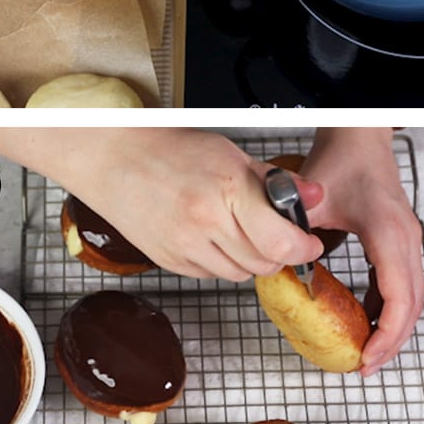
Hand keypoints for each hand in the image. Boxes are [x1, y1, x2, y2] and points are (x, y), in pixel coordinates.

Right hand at [0, 128, 324, 281]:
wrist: (110, 157)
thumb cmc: (167, 149)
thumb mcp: (229, 153)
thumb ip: (274, 181)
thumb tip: (313, 196)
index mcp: (225, 192)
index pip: (281, 243)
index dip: (303, 247)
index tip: (308, 241)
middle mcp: (204, 224)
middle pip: (263, 263)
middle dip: (278, 253)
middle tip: (276, 234)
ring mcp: (183, 246)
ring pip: (239, 274)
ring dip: (249, 259)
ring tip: (239, 231)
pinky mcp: (168, 260)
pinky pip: (210, 274)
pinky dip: (220, 261)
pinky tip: (211, 236)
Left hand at [300, 128, 422, 375]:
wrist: (358, 136)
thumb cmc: (340, 158)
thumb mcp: (310, 198)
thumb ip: (294, 230)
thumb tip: (277, 262)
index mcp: (388, 234)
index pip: (397, 295)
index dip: (385, 333)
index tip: (366, 357)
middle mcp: (405, 240)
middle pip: (410, 305)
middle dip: (390, 342)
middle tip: (363, 367)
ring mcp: (406, 241)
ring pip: (409, 297)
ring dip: (390, 327)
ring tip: (365, 353)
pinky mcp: (398, 241)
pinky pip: (398, 283)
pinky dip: (385, 306)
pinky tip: (364, 320)